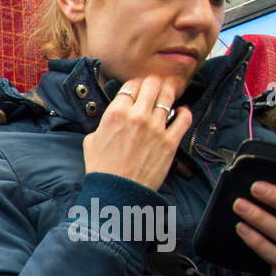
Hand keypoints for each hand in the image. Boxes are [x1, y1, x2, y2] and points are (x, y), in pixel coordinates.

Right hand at [82, 76, 192, 190]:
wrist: (116, 191)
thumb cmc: (102, 169)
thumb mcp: (91, 141)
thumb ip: (102, 124)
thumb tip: (110, 120)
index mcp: (115, 114)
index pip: (131, 85)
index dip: (135, 85)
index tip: (137, 89)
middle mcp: (137, 116)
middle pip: (152, 84)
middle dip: (153, 83)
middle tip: (154, 88)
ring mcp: (156, 128)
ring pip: (169, 96)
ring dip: (168, 93)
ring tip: (167, 96)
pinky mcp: (170, 141)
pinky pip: (184, 118)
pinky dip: (185, 112)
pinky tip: (181, 111)